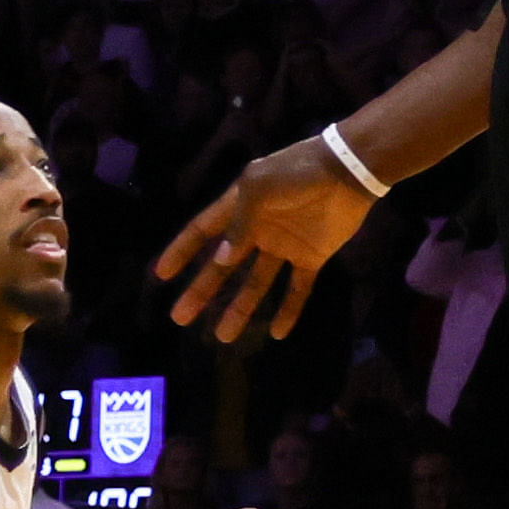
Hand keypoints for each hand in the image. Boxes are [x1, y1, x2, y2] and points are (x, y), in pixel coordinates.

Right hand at [158, 146, 371, 341]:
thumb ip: (240, 224)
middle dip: (202, 291)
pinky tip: (278, 333)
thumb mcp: (260, 188)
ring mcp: (283, 246)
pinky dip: (288, 311)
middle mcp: (257, 230)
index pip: (202, 232)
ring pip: (255, 284)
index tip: (161, 275)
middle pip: (223, 266)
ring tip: (222, 336)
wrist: (347, 171)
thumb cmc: (298, 172)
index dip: (181, 252)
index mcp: (240, 207)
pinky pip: (297, 289)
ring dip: (240, 310)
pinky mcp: (311, 257)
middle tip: (179, 318)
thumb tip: (220, 259)